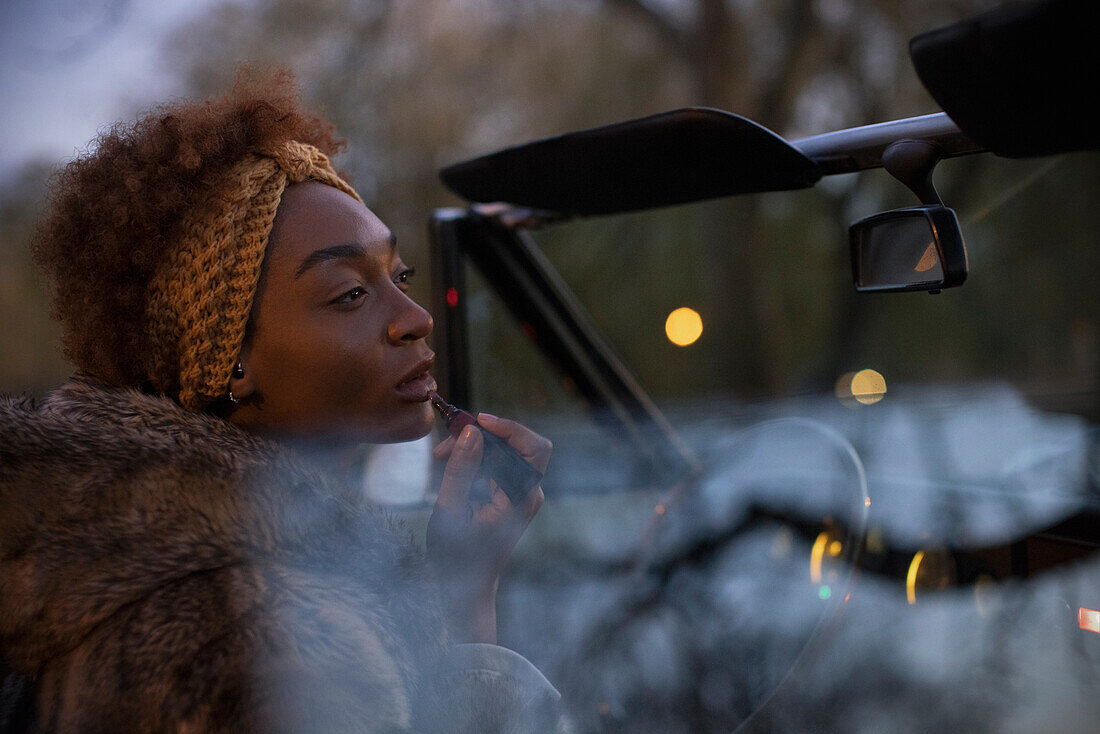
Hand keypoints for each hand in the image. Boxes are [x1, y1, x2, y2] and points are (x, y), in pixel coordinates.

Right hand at [426, 414, 549, 643]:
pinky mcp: (509, 496)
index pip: (533, 448)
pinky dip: (476, 459)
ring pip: (505, 453)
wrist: (463, 588)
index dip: (509, 428)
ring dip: (475, 448)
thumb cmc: (455, 557)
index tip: (477, 422)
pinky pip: (498, 465)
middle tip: (446, 445)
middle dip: (483, 437)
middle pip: (518, 445)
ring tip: (441, 457)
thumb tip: (472, 432)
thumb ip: (461, 470)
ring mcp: (521, 495)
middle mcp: (528, 494)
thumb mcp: (450, 511)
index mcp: (522, 498)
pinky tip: (450, 466)